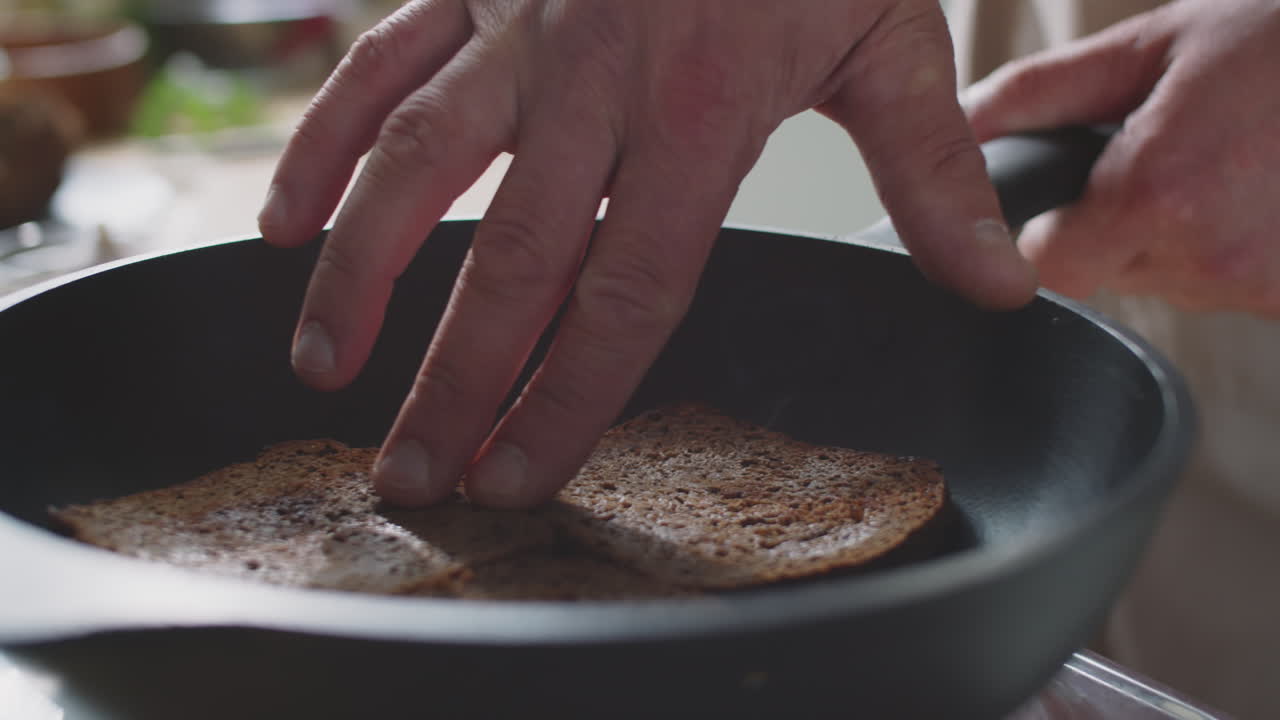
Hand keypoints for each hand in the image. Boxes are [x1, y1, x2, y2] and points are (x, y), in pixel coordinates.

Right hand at [258, 0, 1034, 508]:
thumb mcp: (890, 36)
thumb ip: (932, 173)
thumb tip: (995, 289)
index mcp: (699, 114)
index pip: (627, 292)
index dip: (568, 398)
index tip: (518, 476)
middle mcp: (594, 83)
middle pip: (513, 261)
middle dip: (454, 379)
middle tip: (407, 474)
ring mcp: (517, 28)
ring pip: (415, 163)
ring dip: (361, 271)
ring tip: (321, 366)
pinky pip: (375, 67)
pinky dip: (319, 143)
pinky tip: (283, 221)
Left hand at [964, 0, 1279, 313]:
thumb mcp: (1155, 44)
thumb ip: (1040, 92)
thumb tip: (959, 121)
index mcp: (1158, 193)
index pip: (1045, 268)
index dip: (1044, 232)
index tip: (1066, 196)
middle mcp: (1211, 258)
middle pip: (1106, 276)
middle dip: (1111, 226)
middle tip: (1163, 154)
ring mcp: (1263, 287)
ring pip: (1170, 285)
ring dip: (1176, 236)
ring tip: (1223, 163)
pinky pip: (1230, 287)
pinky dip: (1230, 249)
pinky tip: (1258, 191)